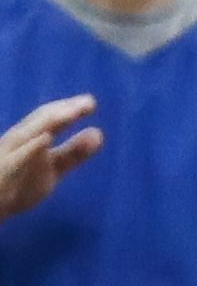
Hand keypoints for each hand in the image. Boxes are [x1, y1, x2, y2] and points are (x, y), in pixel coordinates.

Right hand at [0, 95, 101, 222]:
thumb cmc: (19, 182)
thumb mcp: (51, 167)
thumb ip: (73, 152)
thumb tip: (98, 133)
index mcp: (28, 137)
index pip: (47, 116)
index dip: (68, 107)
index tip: (90, 103)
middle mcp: (17, 142)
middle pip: (40, 121)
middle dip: (62, 111)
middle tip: (90, 102)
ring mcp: (8, 156)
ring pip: (27, 135)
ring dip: (50, 122)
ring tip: (72, 113)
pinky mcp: (4, 172)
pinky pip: (16, 160)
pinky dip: (31, 148)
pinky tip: (46, 139)